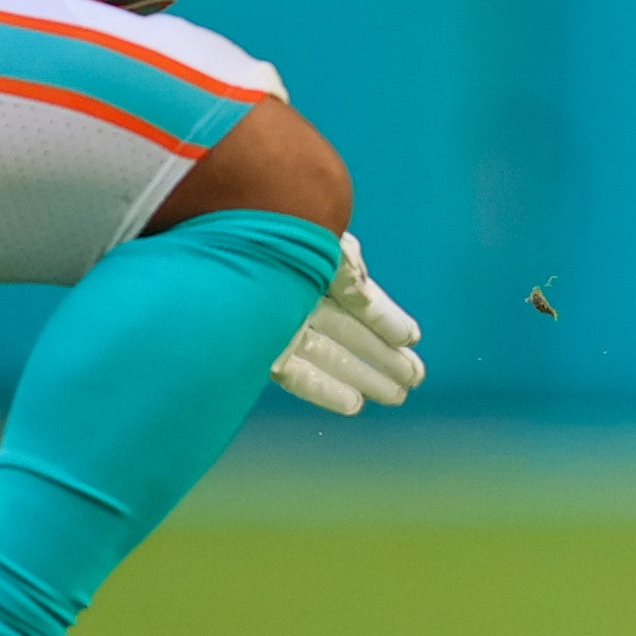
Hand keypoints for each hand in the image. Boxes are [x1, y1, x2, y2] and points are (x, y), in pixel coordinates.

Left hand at [268, 231, 425, 415]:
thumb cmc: (272, 230)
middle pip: (349, 330)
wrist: (219, 236)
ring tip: (398, 395)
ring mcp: (278, 321)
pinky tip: (354, 405)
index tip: (411, 338)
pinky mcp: (257, 346)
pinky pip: (297, 372)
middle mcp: (298, 292)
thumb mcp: (324, 246)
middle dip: (385, 354)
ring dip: (365, 375)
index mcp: (315, 259)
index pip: (358, 296)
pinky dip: (326, 388)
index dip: (386, 318)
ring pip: (331, 353)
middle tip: (415, 377)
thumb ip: (348, 273)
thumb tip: (365, 291)